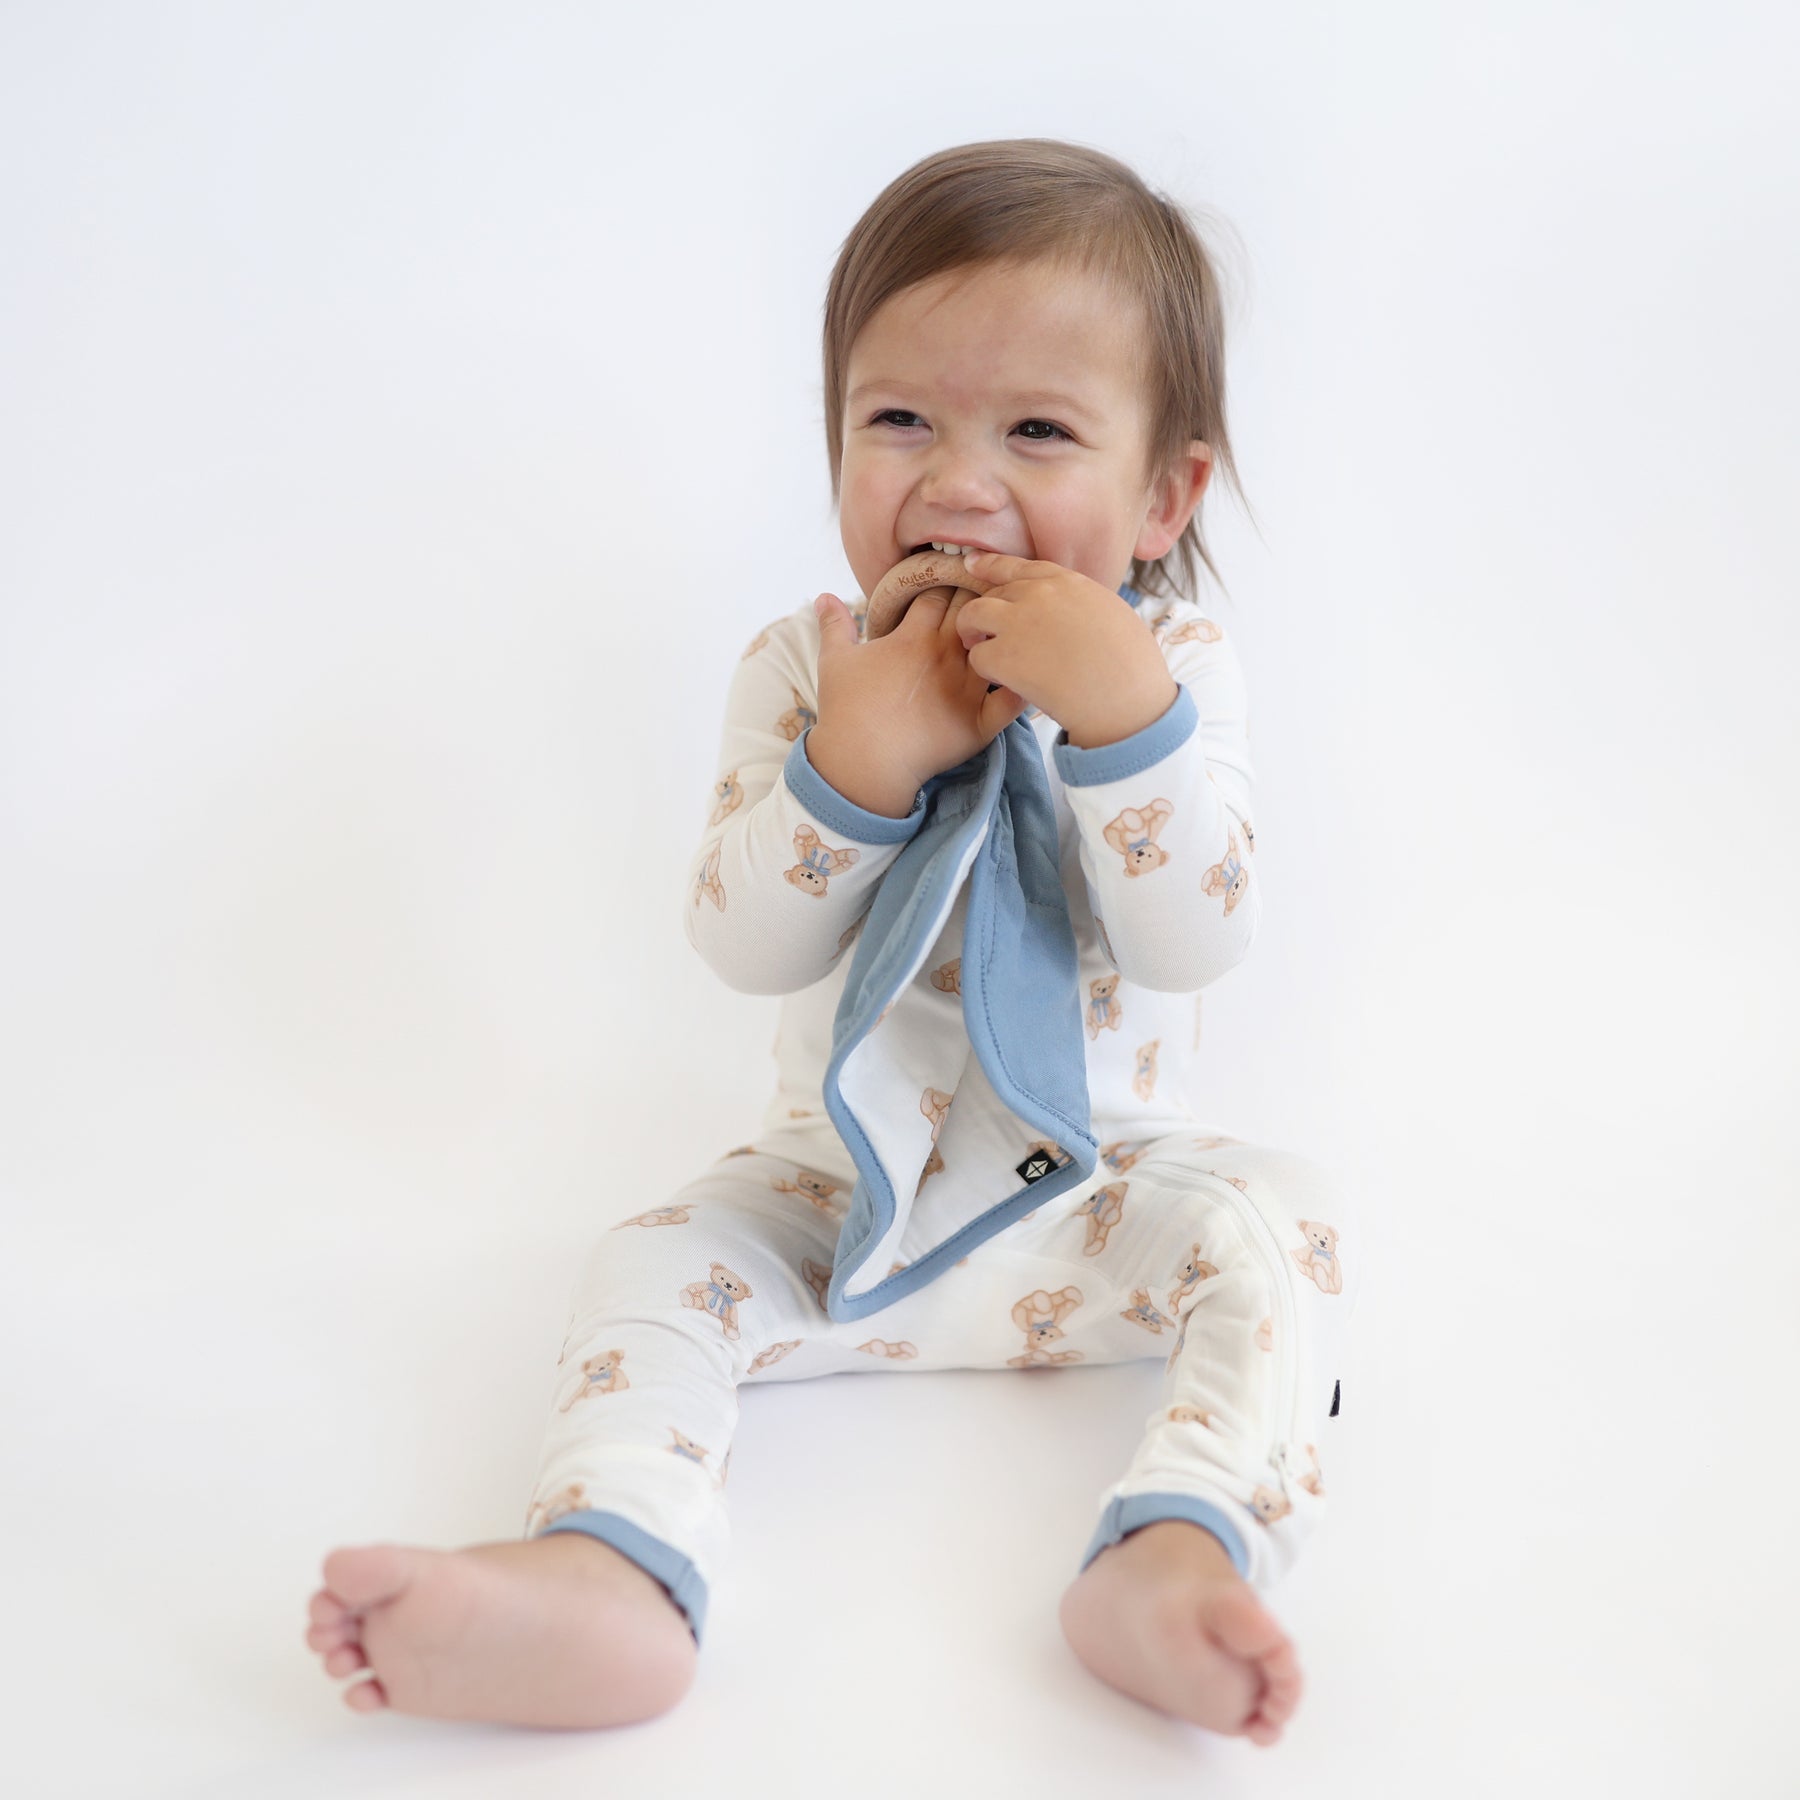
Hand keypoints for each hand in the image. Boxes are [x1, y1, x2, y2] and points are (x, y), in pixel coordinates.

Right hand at [812, 584, 1029, 806]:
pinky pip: (1012, 700)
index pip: (938, 594)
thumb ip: (833, 624)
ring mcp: (966, 689)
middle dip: (978, 601)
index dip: (944, 585)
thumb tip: (823, 595)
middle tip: (983, 599)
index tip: (949, 583)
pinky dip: (1021, 685)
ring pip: (998, 647)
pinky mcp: (980, 723)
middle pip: (972, 613)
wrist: (863, 763)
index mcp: (913, 637)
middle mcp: (945, 656)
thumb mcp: (833, 661)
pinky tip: (1030, 673)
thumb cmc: (846, 712)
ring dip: (1004, 635)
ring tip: (1013, 628)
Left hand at [952, 552, 1178, 748]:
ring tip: (983, 652)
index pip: (1018, 566)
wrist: (1126, 699)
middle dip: (988, 613)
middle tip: (987, 635)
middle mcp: (1038, 594)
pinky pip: (978, 657)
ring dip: (972, 634)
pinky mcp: (1005, 656)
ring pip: (972, 615)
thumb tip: (1075, 612)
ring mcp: (1018, 622)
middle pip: (993, 592)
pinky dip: (986, 671)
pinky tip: (1003, 681)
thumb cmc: (1132, 666)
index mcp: (1067, 582)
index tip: (973, 565)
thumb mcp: (1113, 614)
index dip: (992, 566)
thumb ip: (1083, 604)